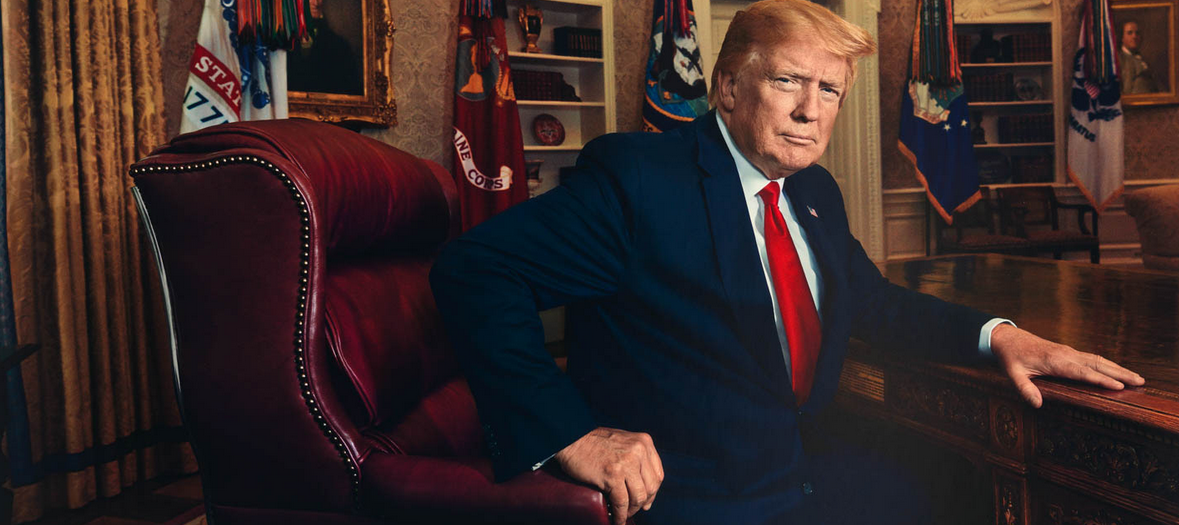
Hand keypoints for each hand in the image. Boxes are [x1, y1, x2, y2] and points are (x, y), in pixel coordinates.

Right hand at [554, 427, 663, 524]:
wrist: (569, 439)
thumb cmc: (592, 442)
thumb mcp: (623, 441)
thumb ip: (636, 455)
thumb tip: (645, 482)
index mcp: (644, 442)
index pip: (657, 474)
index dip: (653, 492)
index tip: (646, 501)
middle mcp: (638, 451)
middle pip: (651, 487)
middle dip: (643, 503)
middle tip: (634, 510)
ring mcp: (626, 463)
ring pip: (638, 497)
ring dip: (632, 510)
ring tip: (624, 514)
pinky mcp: (612, 475)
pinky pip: (622, 502)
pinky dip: (620, 515)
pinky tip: (617, 519)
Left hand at [990, 324, 1144, 407]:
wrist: (1009, 338)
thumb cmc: (1012, 357)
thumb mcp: (1013, 374)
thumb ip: (1024, 389)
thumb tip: (1037, 404)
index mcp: (1055, 361)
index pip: (1082, 372)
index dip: (1101, 379)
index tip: (1119, 386)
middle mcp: (1067, 355)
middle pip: (1097, 364)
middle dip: (1120, 373)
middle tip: (1141, 382)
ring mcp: (1070, 352)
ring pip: (1098, 360)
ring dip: (1118, 368)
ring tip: (1138, 378)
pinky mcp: (1070, 352)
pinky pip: (1093, 358)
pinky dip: (1108, 365)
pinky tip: (1119, 371)